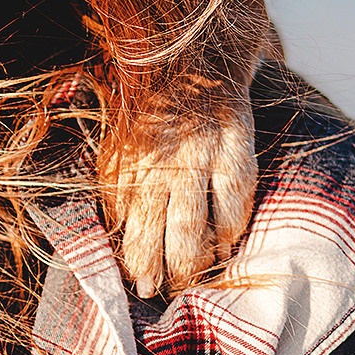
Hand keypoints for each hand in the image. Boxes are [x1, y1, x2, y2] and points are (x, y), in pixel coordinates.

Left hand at [103, 86, 255, 298]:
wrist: (195, 61)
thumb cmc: (151, 116)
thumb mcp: (121, 145)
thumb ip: (119, 187)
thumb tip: (118, 236)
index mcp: (127, 161)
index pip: (125, 222)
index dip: (132, 258)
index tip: (137, 284)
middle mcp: (160, 161)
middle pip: (155, 229)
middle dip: (157, 269)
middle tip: (160, 293)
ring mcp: (200, 155)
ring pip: (194, 225)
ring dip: (193, 262)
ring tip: (191, 281)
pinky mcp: (236, 149)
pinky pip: (234, 202)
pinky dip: (230, 231)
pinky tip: (226, 247)